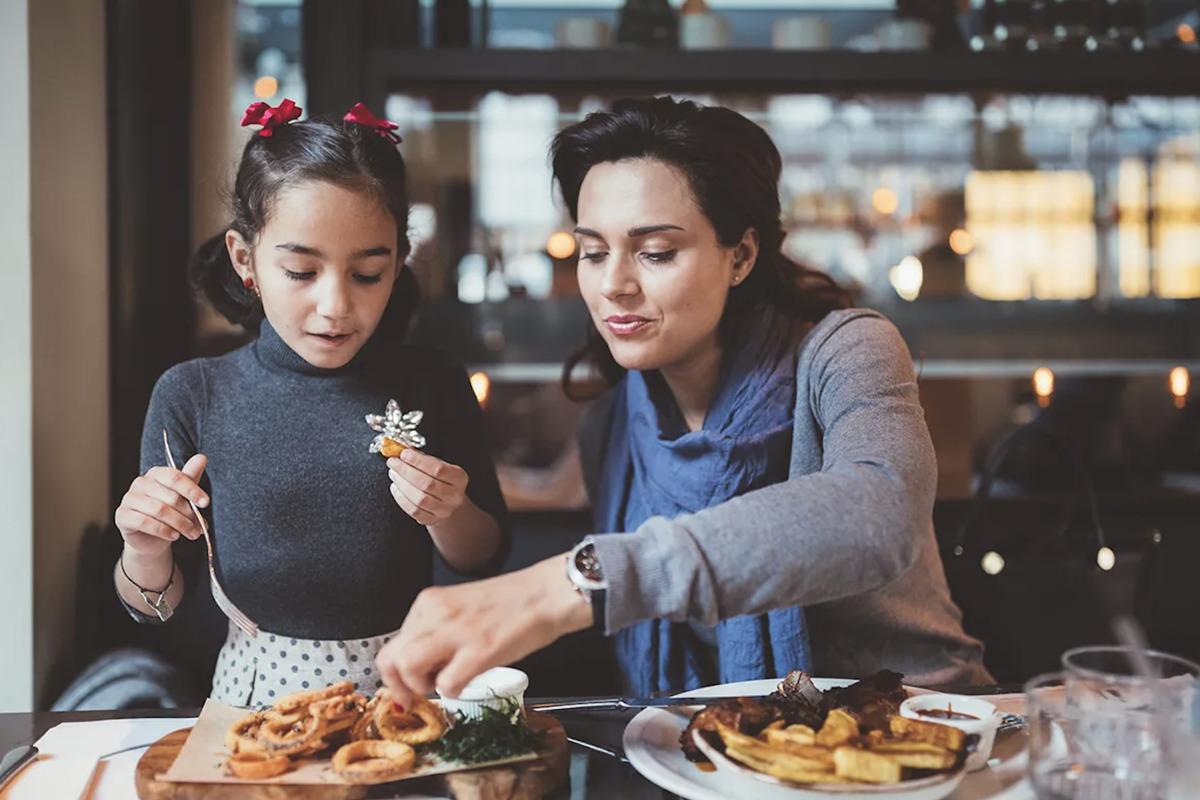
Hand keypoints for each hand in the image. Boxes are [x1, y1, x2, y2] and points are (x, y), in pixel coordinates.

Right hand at [114, 454, 208, 556]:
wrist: (151, 538)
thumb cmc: (169, 513)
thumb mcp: (183, 495)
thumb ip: (191, 478)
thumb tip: (202, 457)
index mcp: (156, 474)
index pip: (174, 477)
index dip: (192, 490)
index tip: (205, 503)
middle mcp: (140, 483)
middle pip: (170, 496)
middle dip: (188, 514)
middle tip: (199, 526)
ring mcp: (129, 499)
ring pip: (159, 510)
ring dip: (180, 524)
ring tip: (192, 533)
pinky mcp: (122, 516)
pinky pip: (145, 522)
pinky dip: (163, 530)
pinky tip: (174, 536)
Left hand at [375, 554, 593, 707]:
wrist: (546, 594)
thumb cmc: (510, 604)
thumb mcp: (459, 608)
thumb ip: (435, 631)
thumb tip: (418, 666)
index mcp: (429, 603)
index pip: (392, 644)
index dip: (396, 673)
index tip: (406, 687)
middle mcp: (435, 613)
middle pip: (390, 659)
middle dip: (400, 687)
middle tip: (418, 696)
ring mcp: (455, 631)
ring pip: (409, 669)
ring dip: (422, 688)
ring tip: (445, 684)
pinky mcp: (479, 650)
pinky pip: (447, 685)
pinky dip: (455, 692)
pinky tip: (470, 681)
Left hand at [387, 449, 468, 526]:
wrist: (449, 504)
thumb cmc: (442, 481)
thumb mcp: (440, 466)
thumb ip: (424, 458)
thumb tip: (403, 450)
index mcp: (459, 478)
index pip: (438, 469)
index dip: (418, 461)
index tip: (404, 454)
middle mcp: (454, 495)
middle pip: (427, 484)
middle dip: (406, 471)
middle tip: (393, 463)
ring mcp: (444, 510)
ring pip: (419, 498)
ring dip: (402, 484)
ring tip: (393, 474)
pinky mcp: (432, 520)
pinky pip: (414, 510)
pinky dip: (401, 498)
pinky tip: (395, 488)